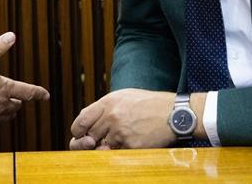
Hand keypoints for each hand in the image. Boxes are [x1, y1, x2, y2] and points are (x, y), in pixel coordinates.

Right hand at [0, 32, 48, 130]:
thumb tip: (11, 36)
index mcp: (4, 89)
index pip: (28, 92)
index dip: (38, 93)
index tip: (46, 95)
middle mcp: (2, 105)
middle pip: (17, 106)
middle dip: (17, 101)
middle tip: (16, 98)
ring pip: (6, 116)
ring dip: (7, 110)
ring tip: (1, 105)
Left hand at [69, 89, 185, 149]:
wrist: (174, 113)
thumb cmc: (150, 104)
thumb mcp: (124, 96)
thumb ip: (105, 107)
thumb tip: (87, 120)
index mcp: (108, 102)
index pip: (81, 121)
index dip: (77, 131)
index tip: (81, 135)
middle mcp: (112, 117)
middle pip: (89, 137)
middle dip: (91, 142)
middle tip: (97, 143)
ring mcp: (121, 132)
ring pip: (102, 148)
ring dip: (107, 148)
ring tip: (119, 140)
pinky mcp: (131, 146)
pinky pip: (117, 155)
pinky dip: (120, 153)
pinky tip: (130, 144)